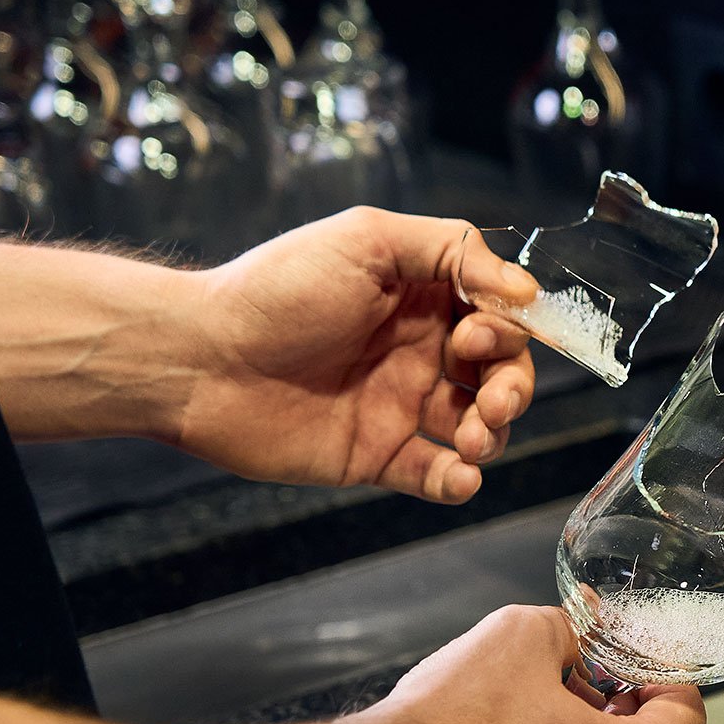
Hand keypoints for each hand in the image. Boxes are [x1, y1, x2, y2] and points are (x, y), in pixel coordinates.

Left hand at [177, 207, 539, 502]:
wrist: (199, 360)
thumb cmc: (275, 291)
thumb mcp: (368, 241)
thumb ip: (453, 250)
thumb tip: (524, 291)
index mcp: (421, 297)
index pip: (498, 316)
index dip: (508, 331)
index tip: (477, 338)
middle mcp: (416, 351)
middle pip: (500, 374)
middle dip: (512, 387)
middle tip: (492, 400)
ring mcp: (398, 406)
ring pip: (478, 428)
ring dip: (494, 435)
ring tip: (473, 438)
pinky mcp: (375, 456)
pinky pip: (434, 476)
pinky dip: (459, 482)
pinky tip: (458, 476)